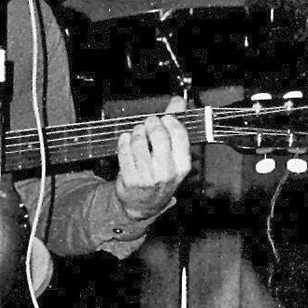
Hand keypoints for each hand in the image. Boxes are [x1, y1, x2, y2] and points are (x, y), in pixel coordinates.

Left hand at [114, 97, 191, 220]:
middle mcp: (167, 172)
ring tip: (137, 133)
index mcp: (182, 166)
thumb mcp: (173, 157)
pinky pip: (125, 151)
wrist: (143, 205)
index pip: (179, 134)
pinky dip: (124, 141)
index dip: (169, 120)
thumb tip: (178, 101)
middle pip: (158, 135)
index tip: (164, 117)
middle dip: (150, 123)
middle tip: (147, 123)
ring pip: (139, 142)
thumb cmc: (160, 177)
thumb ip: (175, 127)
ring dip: (136, 132)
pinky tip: (126, 140)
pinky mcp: (130, 179)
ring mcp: (148, 177)